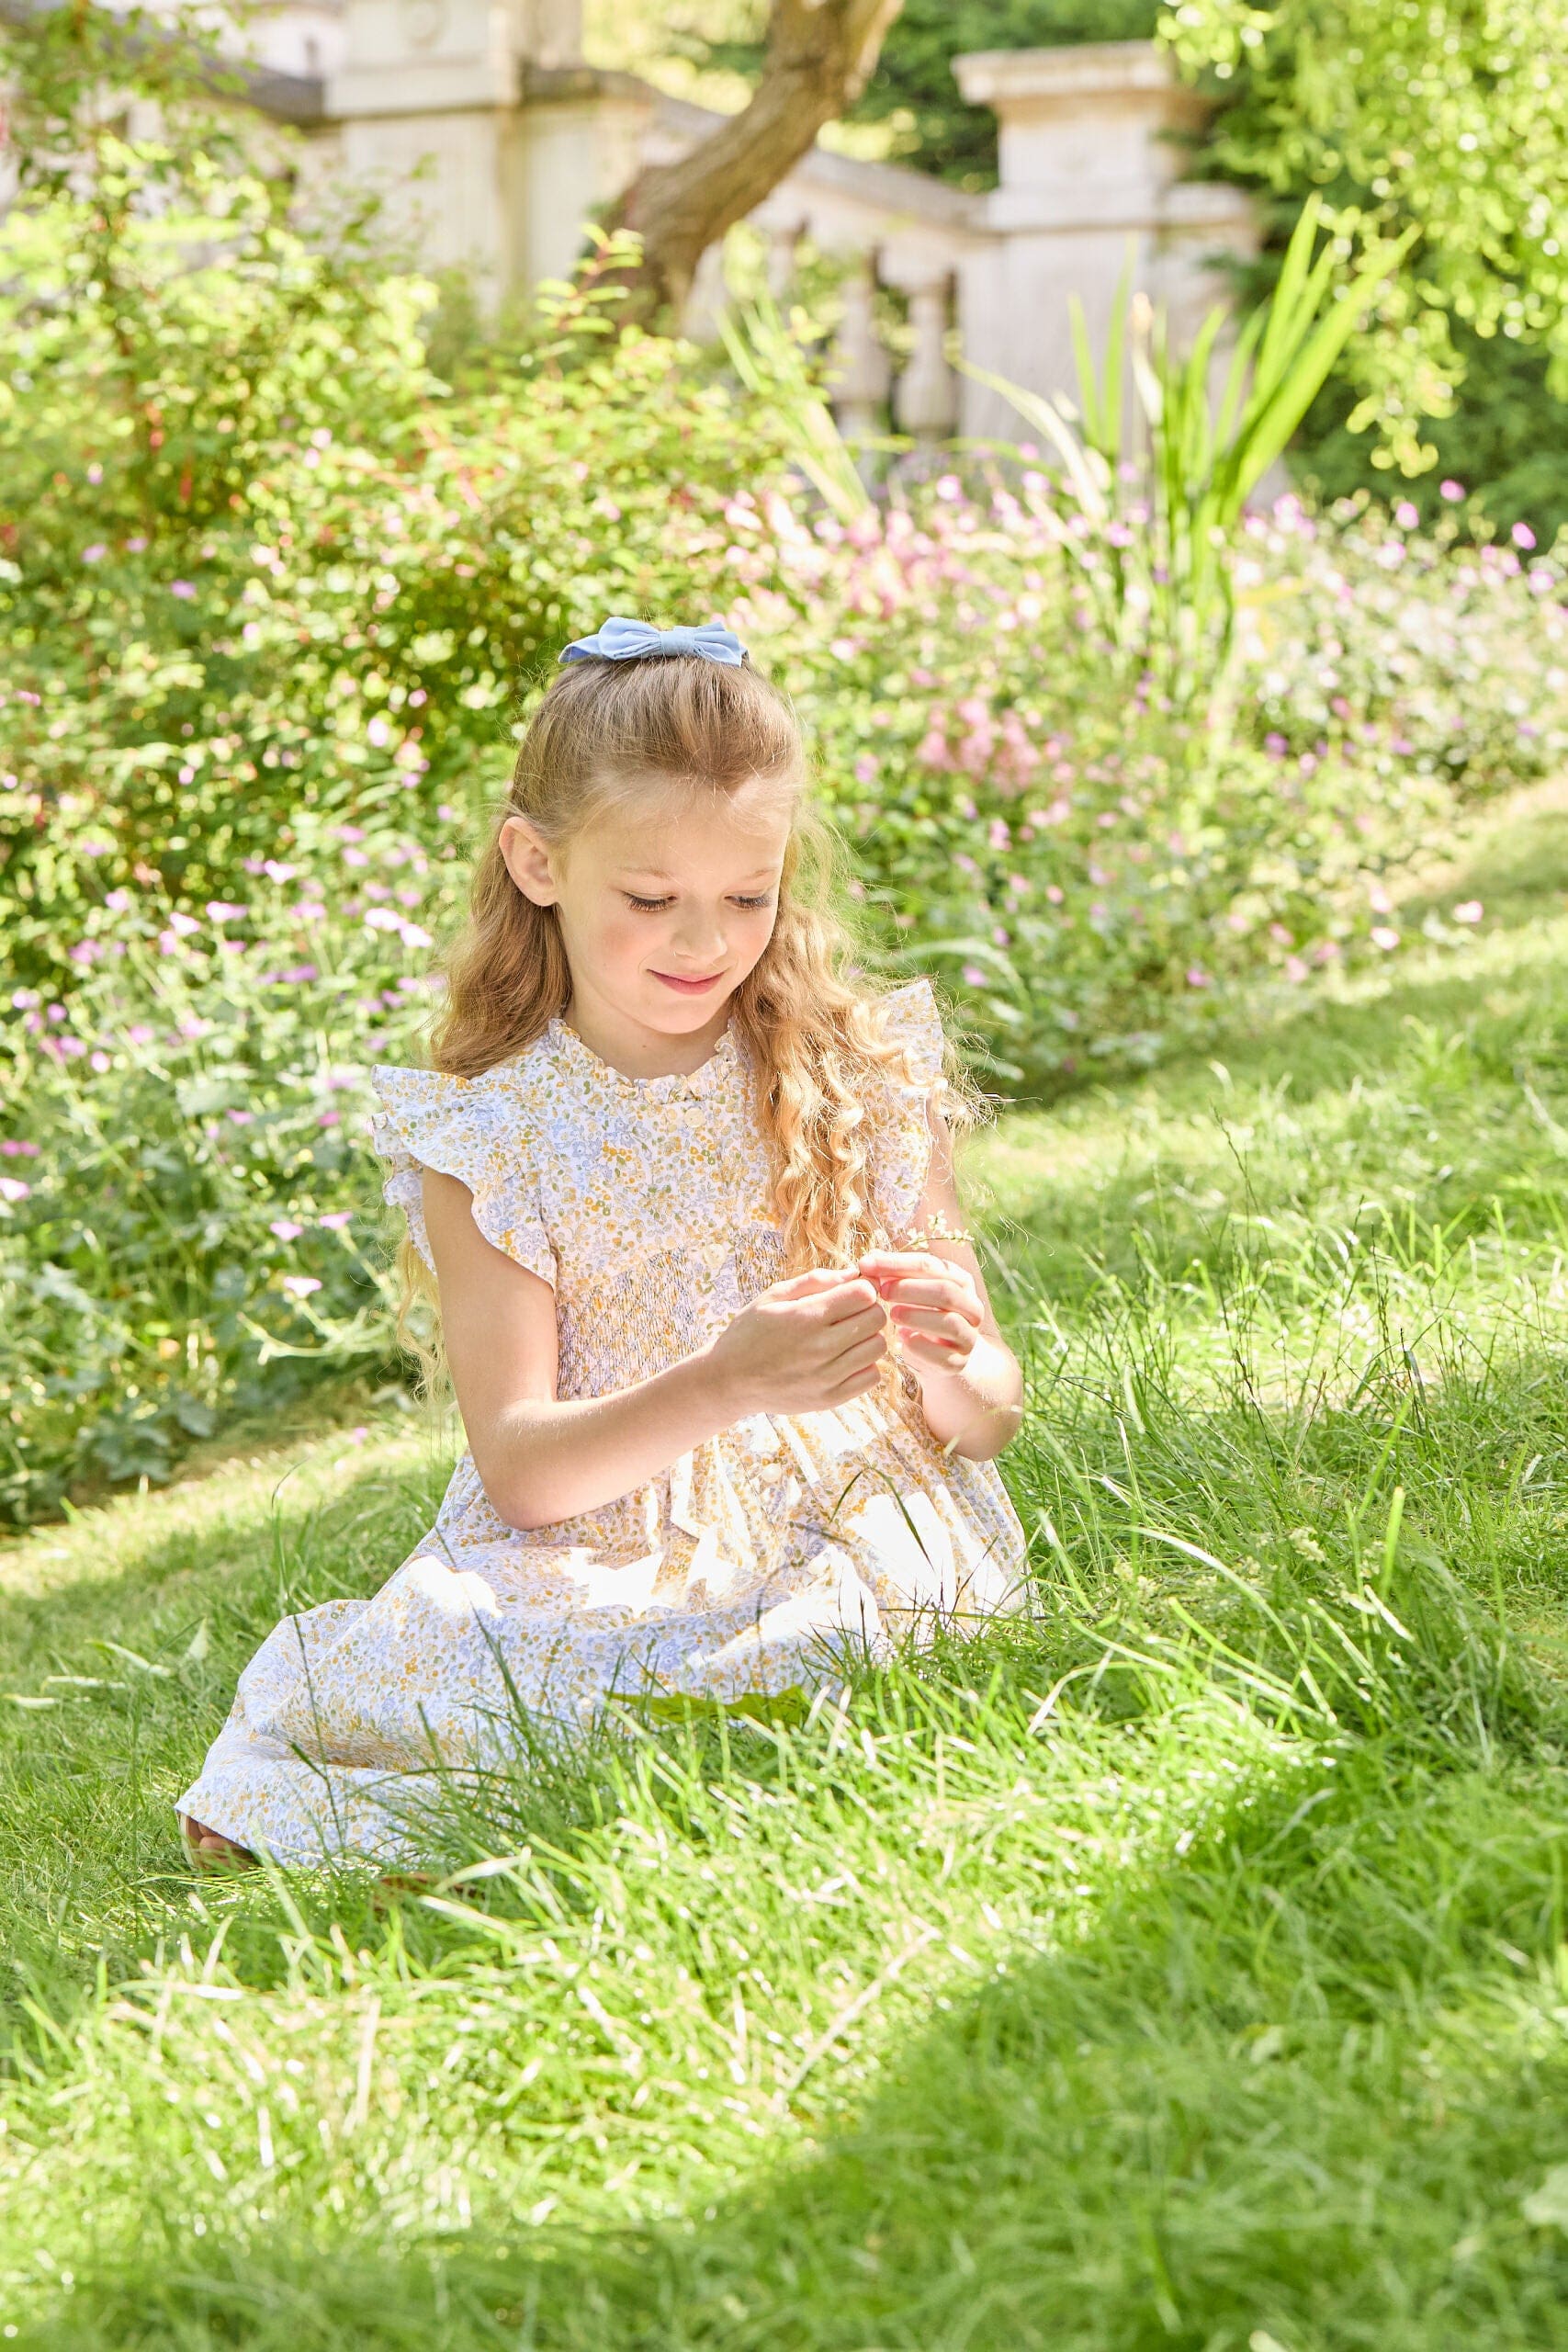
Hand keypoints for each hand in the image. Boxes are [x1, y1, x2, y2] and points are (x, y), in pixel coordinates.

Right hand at [705, 1266, 888, 1416]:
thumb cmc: (750, 1332)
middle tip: (849, 1313)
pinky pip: (872, 1377)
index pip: (865, 1294)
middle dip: (868, 1309)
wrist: (729, 1381)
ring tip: (846, 1336)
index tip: (850, 1292)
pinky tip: (845, 1359)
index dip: (863, 1288)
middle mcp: (820, 1348)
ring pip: (878, 1347)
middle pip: (876, 1318)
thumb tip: (854, 1273)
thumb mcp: (773, 1296)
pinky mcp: (830, 1399)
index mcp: (806, 1317)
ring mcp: (827, 1377)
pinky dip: (865, 1365)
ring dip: (868, 1337)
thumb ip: (815, 1281)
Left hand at [857, 1249, 982, 1378]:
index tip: (867, 1264)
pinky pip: (942, 1354)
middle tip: (882, 1291)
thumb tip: (868, 1260)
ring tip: (892, 1314)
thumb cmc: (919, 1315)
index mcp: (960, 1281)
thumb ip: (892, 1276)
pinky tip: (903, 1339)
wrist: (938, 1357)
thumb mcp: (909, 1292)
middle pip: (945, 1291)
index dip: (897, 1263)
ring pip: (949, 1322)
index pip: (930, 1265)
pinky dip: (920, 1345)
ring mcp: (968, 1336)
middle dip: (909, 1289)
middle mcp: (971, 1307)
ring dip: (916, 1315)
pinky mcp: (958, 1362)